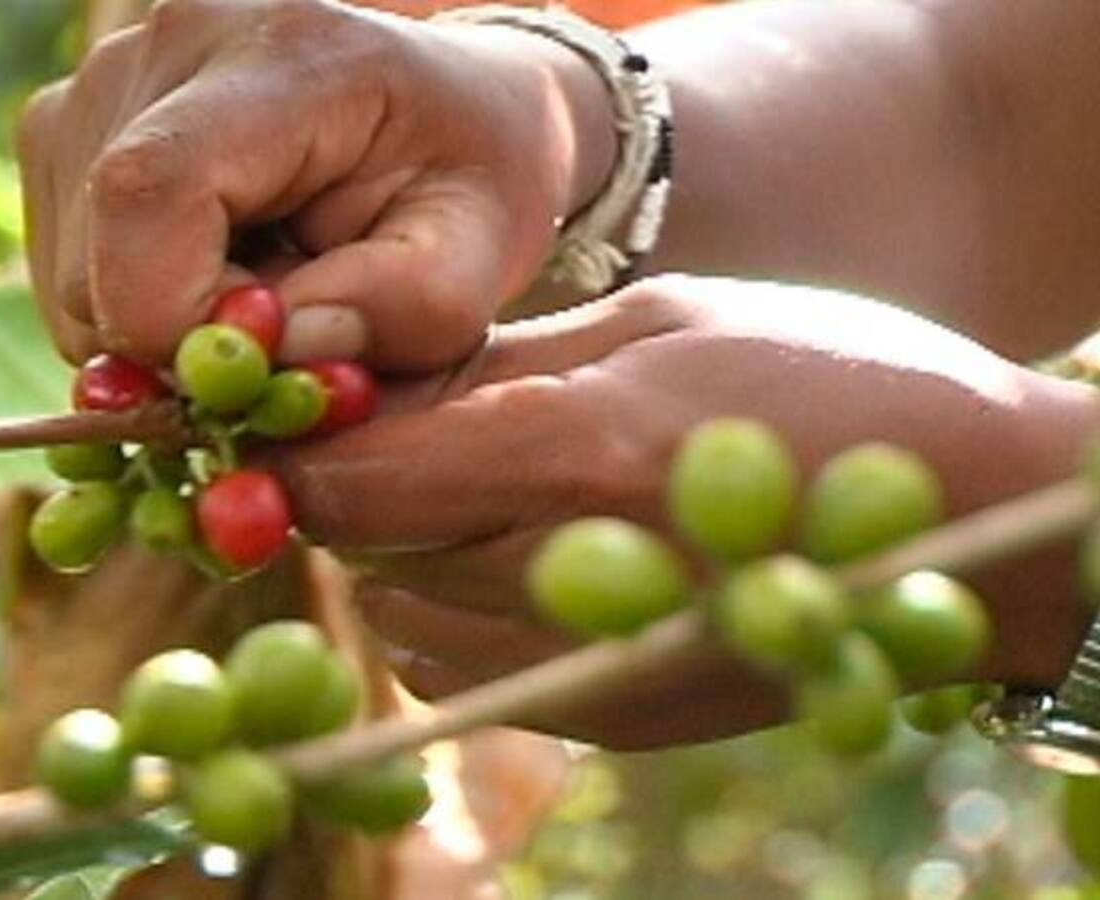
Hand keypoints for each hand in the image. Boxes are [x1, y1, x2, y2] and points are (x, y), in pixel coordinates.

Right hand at [17, 0, 613, 367]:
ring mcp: (107, 75)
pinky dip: (145, 304)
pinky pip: (71, 264)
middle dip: (182, 343)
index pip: (150, 190)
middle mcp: (171, 43)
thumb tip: (274, 353)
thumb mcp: (480, 256)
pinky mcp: (77, 123)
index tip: (260, 379)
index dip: (177, 321)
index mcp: (285, 55)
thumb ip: (403, 310)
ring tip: (271, 291)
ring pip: (72, 271)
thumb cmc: (474, 179)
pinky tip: (230, 273)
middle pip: (96, 251)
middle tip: (287, 341)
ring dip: (165, 327)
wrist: (452, 110)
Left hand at [261, 276, 1098, 748]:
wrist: (963, 516)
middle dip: (351, 503)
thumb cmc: (825, 377)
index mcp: (584, 451)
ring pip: (404, 630)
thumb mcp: (663, 320)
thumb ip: (505, 364)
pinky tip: (513, 559)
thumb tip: (379, 387)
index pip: (362, 485)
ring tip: (459, 499)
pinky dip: (451, 619)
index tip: (289, 423)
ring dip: (397, 563)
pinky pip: (468, 676)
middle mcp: (574, 574)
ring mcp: (597, 663)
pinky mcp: (617, 713)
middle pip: (369, 560)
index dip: (302, 456)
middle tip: (389, 442)